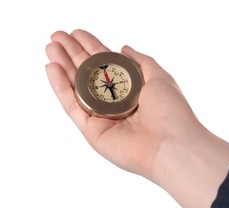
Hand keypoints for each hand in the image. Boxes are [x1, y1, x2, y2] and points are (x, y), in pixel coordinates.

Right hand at [45, 29, 199, 180]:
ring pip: (77, 89)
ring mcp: (102, 118)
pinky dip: (61, 88)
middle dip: (72, 55)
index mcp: (131, 90)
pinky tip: (52, 68)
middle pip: (89, 75)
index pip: (106, 65)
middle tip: (57, 36)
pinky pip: (72, 107)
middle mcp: (115, 103)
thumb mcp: (159, 77)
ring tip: (51, 47)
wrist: (171, 145)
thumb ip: (142, 61)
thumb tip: (124, 47)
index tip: (76, 34)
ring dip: (62, 67)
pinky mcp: (92, 132)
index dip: (91, 48)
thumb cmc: (171, 112)